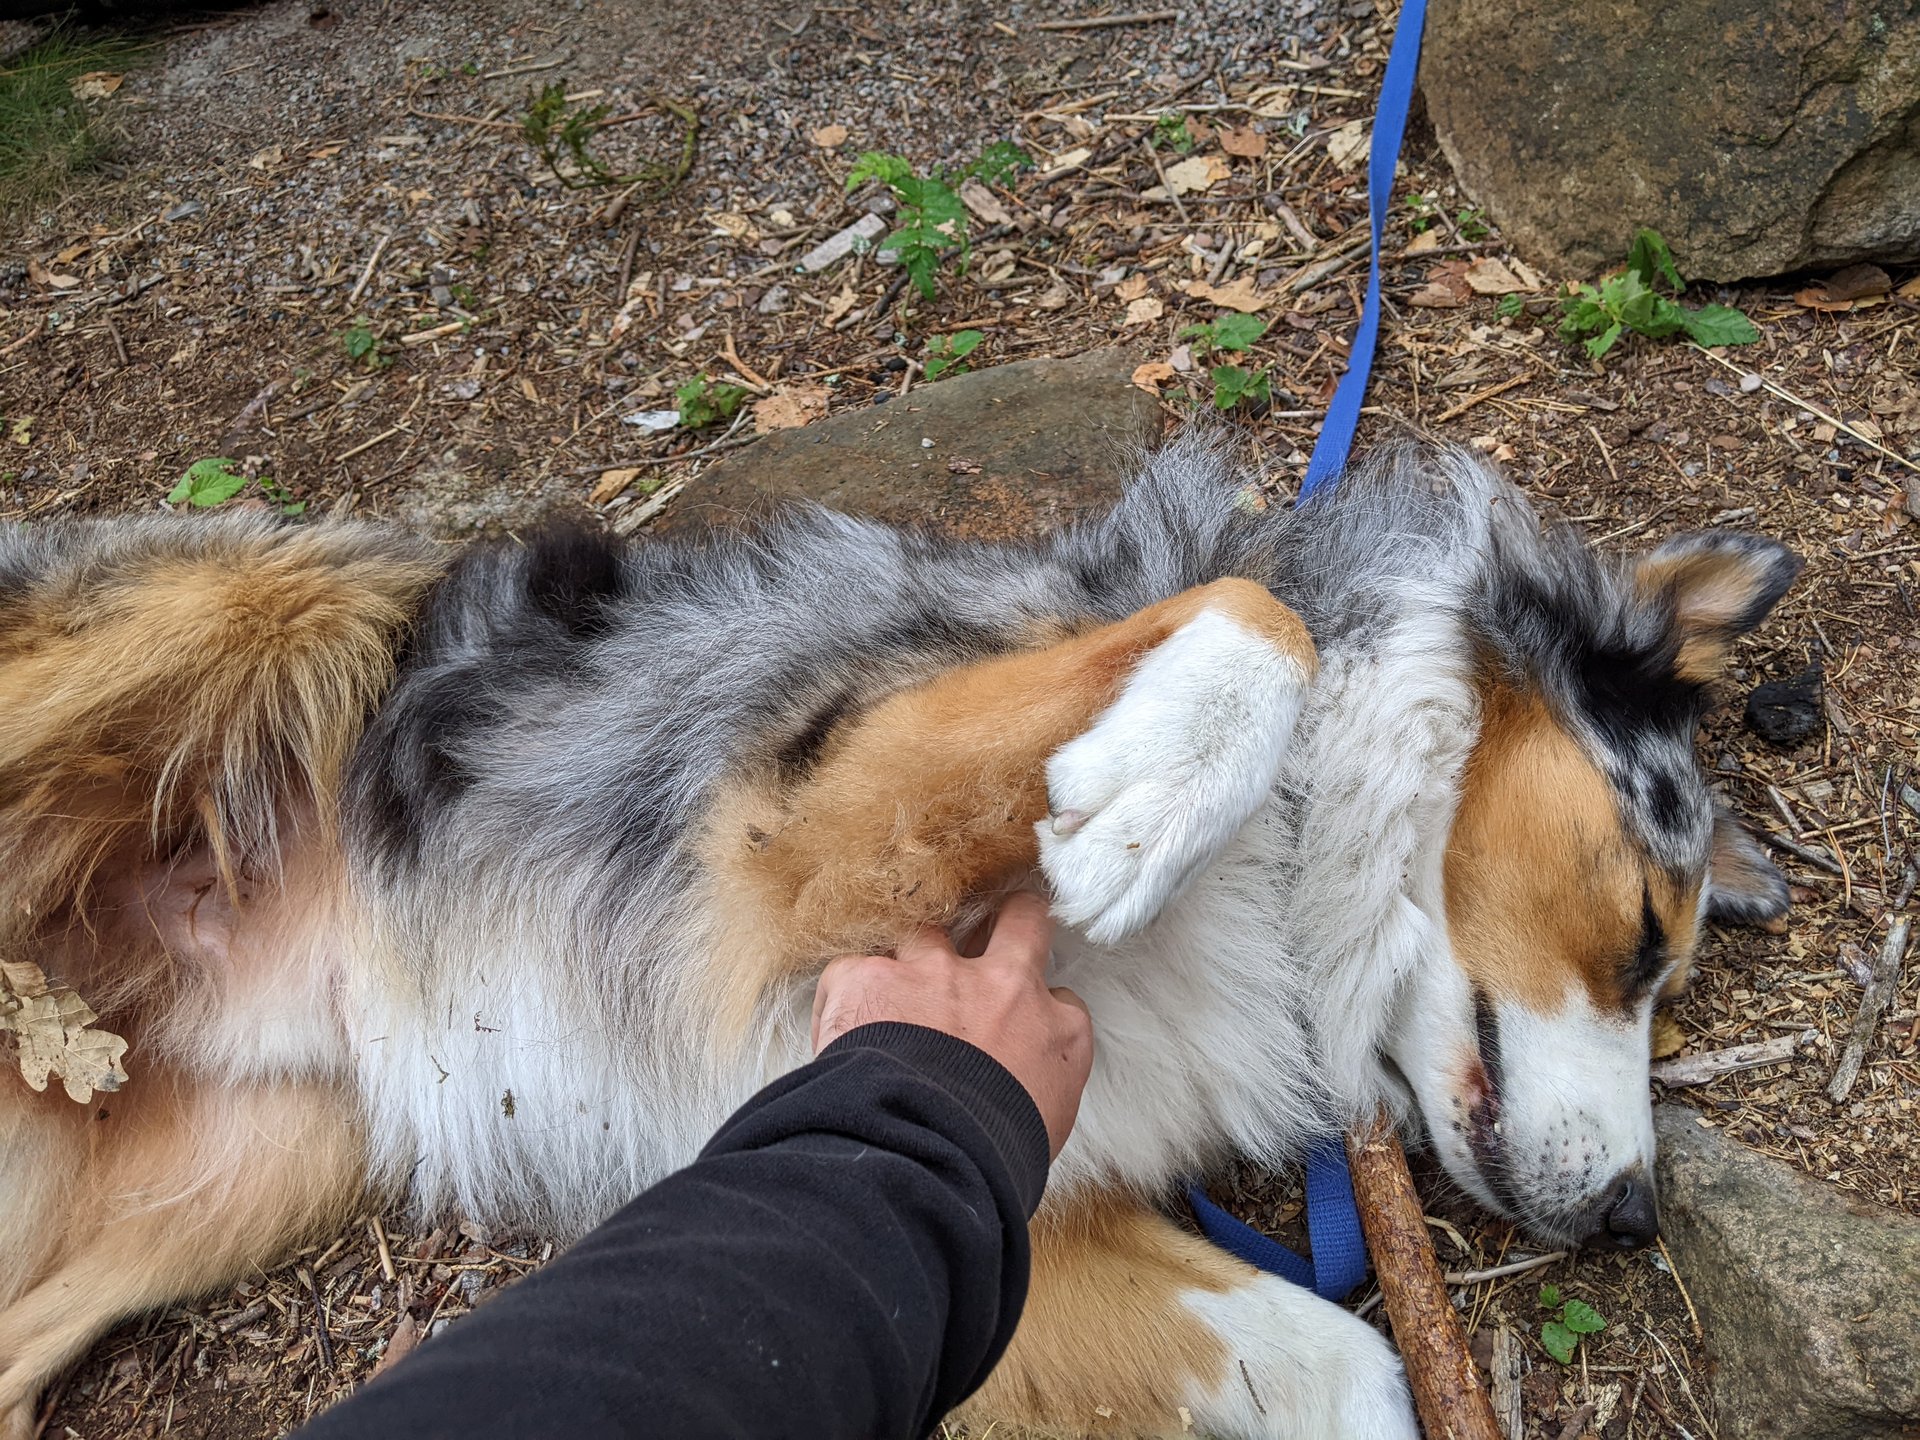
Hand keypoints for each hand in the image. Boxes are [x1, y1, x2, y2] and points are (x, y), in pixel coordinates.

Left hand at [811, 893, 1093, 1157]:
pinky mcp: (872, 979)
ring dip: (914, 958)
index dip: (1035, 1005)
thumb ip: (1039, 1089)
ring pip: (928, 932)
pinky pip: (853, 968)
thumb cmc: (990, 1162)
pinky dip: (847, 993)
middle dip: (1009, 916)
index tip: (1018, 1022)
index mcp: (1056, 1032)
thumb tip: (1016, 1097)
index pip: (1058, 998)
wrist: (928, 1158)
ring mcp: (936, 974)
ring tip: (895, 996)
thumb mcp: (1045, 1129)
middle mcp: (1003, 987)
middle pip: (1019, 918)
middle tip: (992, 928)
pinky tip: (842, 1025)